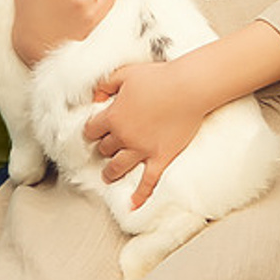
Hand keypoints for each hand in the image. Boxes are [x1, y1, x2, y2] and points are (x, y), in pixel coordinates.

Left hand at [85, 59, 211, 205]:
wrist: (188, 87)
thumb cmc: (158, 77)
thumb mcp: (124, 73)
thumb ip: (105, 84)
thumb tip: (94, 97)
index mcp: (113, 116)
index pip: (91, 130)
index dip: (92, 130)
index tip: (94, 132)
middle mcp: (123, 136)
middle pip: (104, 148)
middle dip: (104, 148)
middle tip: (106, 148)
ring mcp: (142, 150)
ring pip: (118, 167)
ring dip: (110, 172)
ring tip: (108, 176)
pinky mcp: (161, 158)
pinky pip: (148, 181)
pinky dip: (140, 195)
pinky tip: (133, 206)